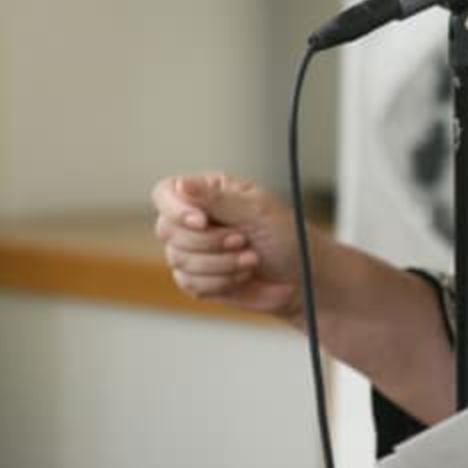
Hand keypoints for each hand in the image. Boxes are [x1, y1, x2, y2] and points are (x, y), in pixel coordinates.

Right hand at [150, 172, 306, 323]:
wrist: (302, 278)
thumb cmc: (288, 237)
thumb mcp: (258, 210)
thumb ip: (218, 198)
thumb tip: (182, 184)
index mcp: (208, 193)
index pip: (165, 192)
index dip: (176, 209)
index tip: (202, 222)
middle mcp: (194, 220)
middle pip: (167, 229)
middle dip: (210, 241)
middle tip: (244, 241)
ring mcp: (192, 251)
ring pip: (178, 259)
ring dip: (221, 263)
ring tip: (251, 259)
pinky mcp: (196, 279)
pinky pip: (190, 283)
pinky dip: (221, 281)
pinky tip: (243, 275)